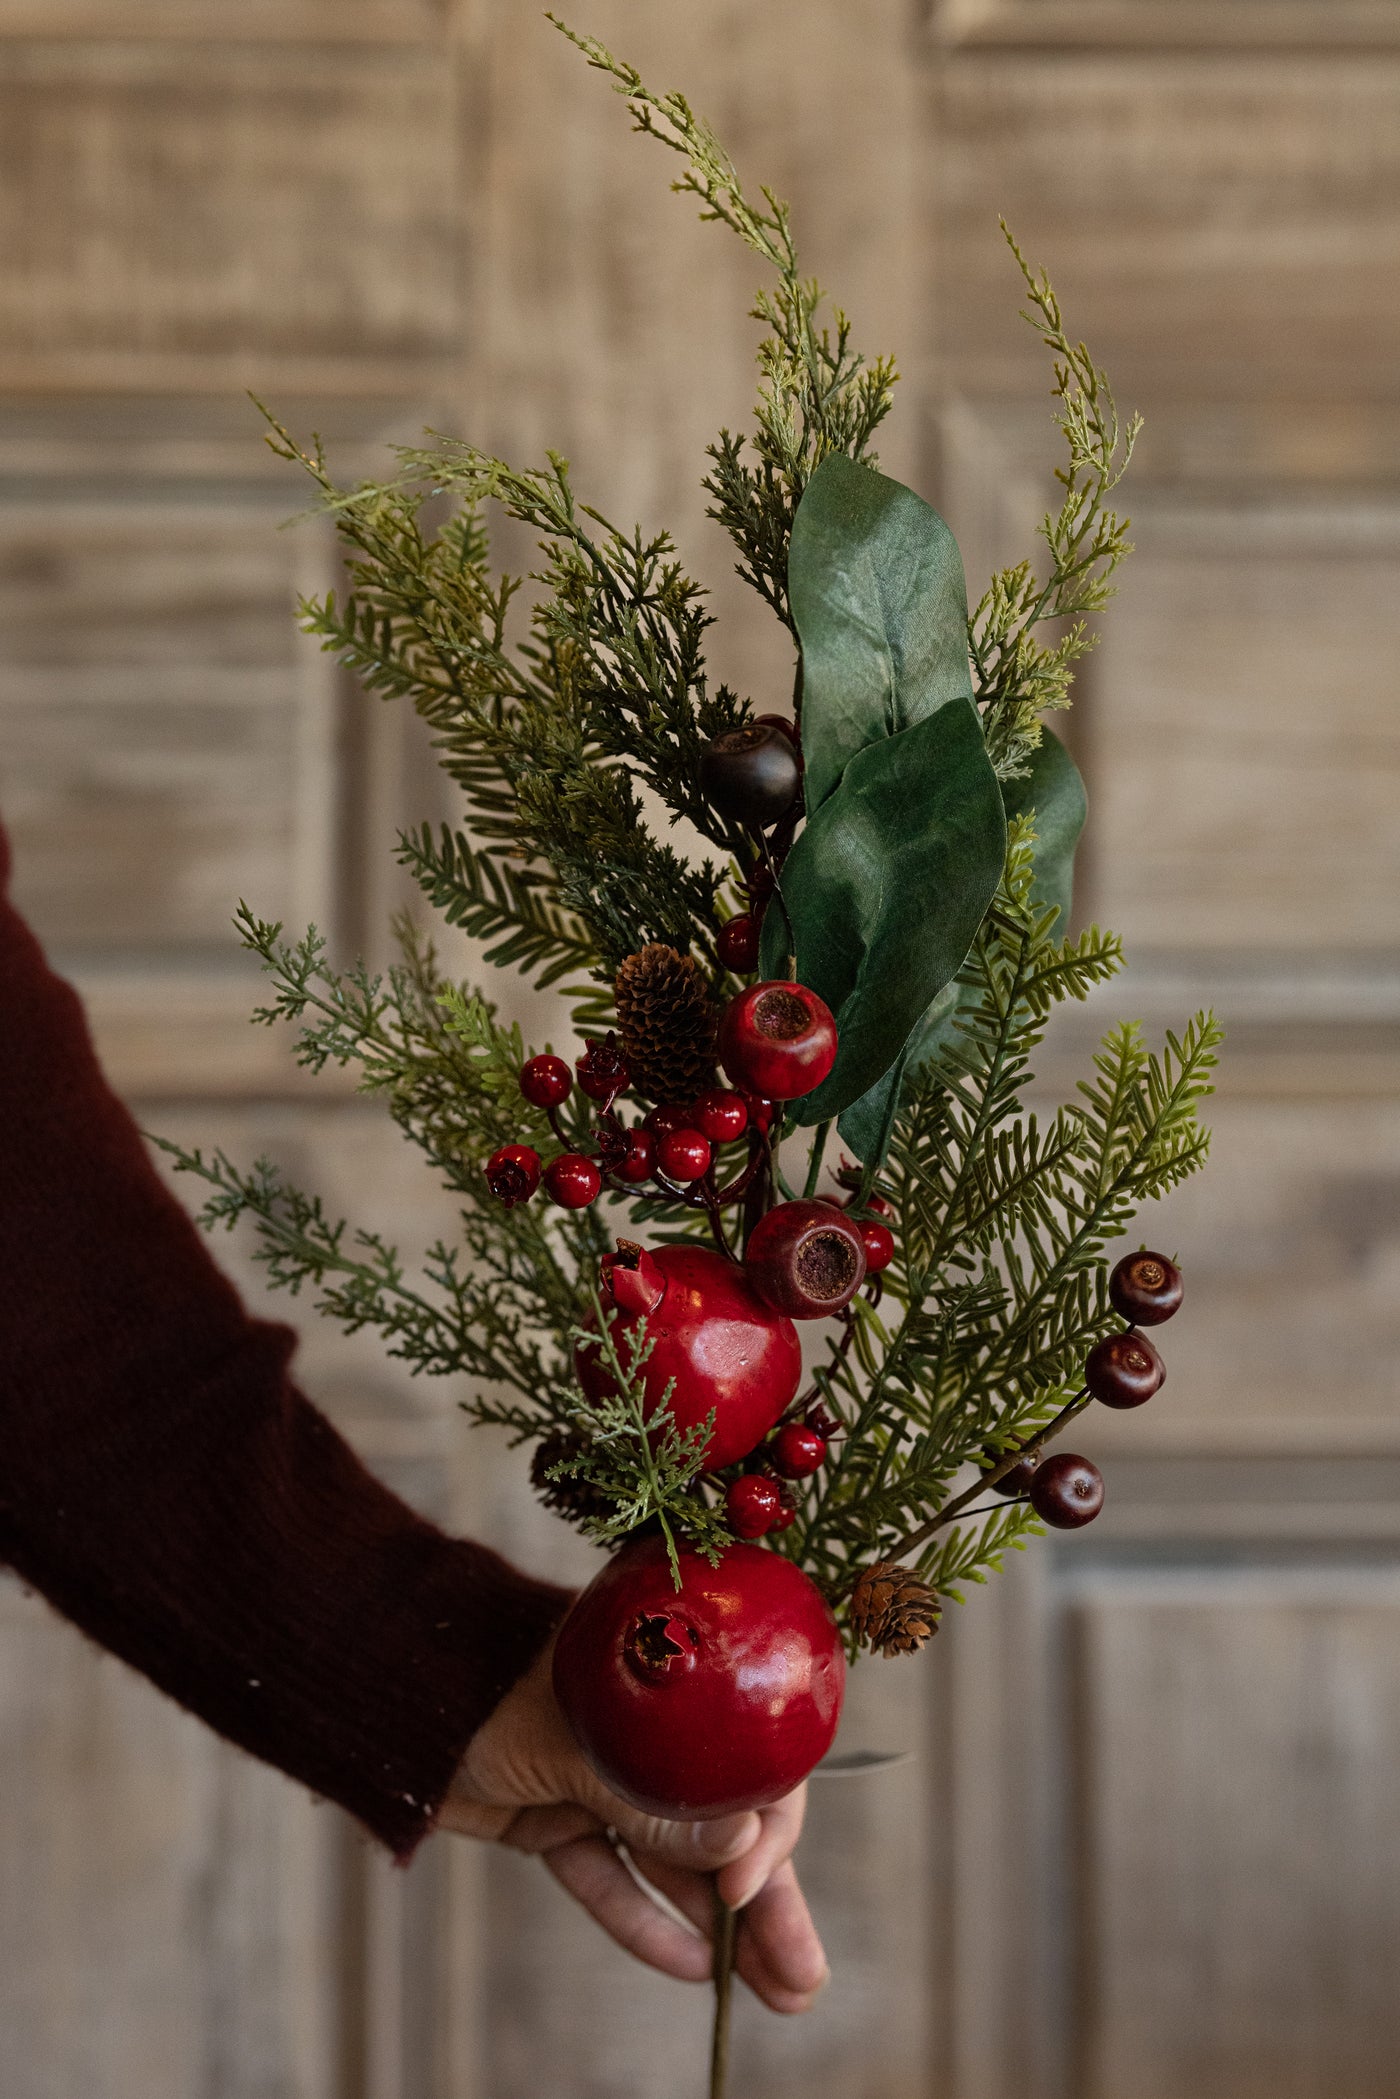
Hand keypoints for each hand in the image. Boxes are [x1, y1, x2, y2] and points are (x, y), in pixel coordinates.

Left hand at [438, 1642, 827, 2012]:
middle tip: (806, 1978)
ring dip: (720, 1928)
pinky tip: (692, 1967)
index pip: (748, 1760)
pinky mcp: (553, 1815)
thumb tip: (746, 1851)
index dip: (765, 1828)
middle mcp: (647, 1729)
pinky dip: (642, 1918)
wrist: (391, 1691)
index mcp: (672, 1683)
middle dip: (765, 1904)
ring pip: (672, 1861)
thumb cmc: (488, 1686)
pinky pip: (608, 1875)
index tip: (747, 1886)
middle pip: (720, 1823)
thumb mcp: (583, 1751)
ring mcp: (598, 1774)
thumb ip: (659, 1807)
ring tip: (779, 1994)